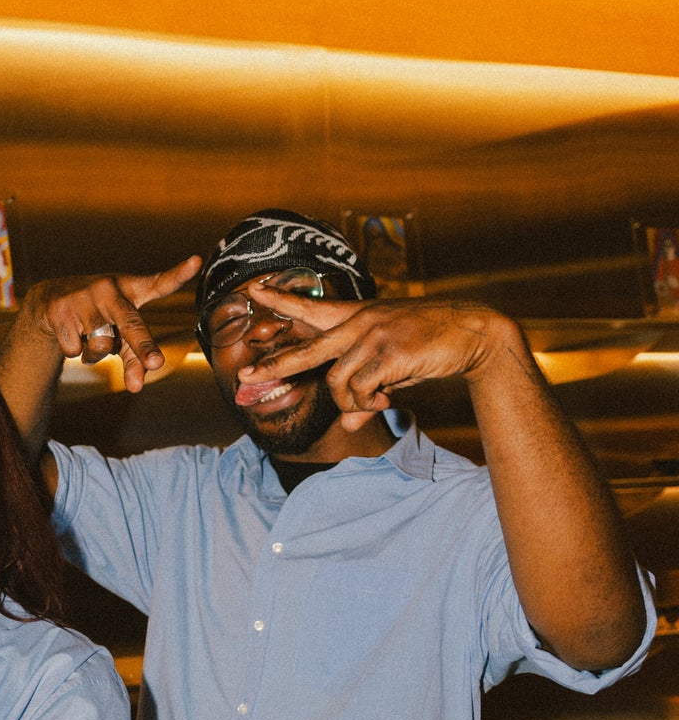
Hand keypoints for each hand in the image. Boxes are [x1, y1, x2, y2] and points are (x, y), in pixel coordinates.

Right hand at [26, 256, 201, 392]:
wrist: (49, 301)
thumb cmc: (98, 318)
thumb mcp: (119, 335)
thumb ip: (135, 360)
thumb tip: (136, 388)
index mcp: (131, 290)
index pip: (159, 283)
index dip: (178, 274)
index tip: (197, 262)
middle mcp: (110, 288)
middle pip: (131, 323)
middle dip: (142, 345)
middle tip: (155, 363)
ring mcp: (84, 296)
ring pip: (99, 347)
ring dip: (94, 353)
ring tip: (86, 332)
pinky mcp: (61, 309)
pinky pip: (75, 350)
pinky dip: (73, 350)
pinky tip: (68, 331)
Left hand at [237, 287, 519, 431]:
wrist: (473, 333)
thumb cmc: (429, 348)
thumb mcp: (391, 369)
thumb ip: (363, 392)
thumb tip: (345, 429)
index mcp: (358, 317)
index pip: (313, 307)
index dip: (282, 300)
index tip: (255, 291)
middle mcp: (361, 323)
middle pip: (307, 350)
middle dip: (276, 367)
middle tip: (246, 377)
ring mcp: (374, 336)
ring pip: (338, 384)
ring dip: (353, 404)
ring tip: (376, 403)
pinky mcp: (389, 353)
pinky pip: (361, 392)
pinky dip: (369, 404)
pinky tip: (387, 401)